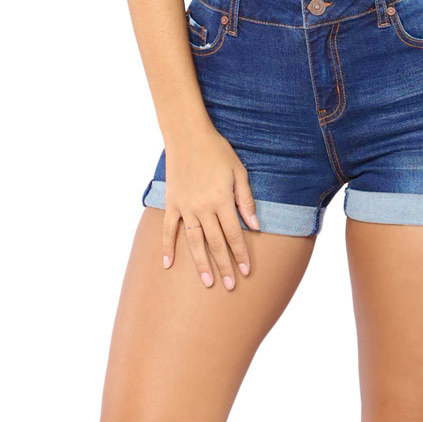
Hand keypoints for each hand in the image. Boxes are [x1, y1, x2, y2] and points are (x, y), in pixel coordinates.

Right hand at [161, 124, 260, 288]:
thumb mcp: (239, 171)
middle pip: (215, 243)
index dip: (241, 254)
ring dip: (201, 264)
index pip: (234, 234)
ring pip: (194, 242)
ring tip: (207, 283)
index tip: (247, 271)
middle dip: (224, 266)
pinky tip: (168, 265)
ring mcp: (185, 207)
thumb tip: (255, 225)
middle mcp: (203, 207)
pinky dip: (167, 247)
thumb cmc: (217, 151)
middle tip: (230, 286)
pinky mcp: (171, 203)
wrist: (187, 135)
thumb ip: (245, 200)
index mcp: (222, 200)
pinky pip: (168, 229)